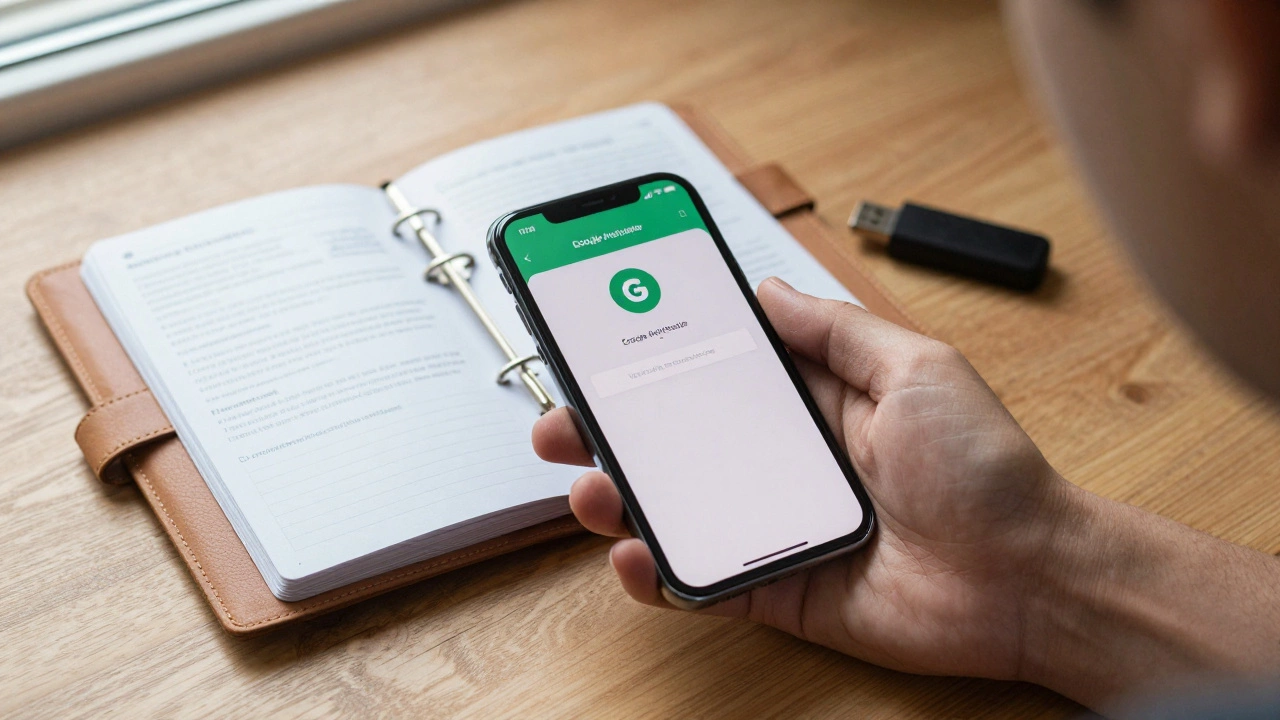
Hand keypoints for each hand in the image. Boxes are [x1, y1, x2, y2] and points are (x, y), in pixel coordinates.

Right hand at [534, 277, 1075, 681]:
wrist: (1028, 578)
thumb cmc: (985, 469)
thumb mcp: (914, 367)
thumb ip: (834, 329)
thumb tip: (768, 287)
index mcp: (813, 401)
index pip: (714, 372)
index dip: (655, 357)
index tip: (602, 338)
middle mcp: (785, 460)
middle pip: (677, 441)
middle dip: (611, 430)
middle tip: (565, 422)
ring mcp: (775, 524)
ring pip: (676, 508)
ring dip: (620, 496)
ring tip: (591, 486)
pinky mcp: (777, 586)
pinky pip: (702, 579)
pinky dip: (659, 572)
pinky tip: (635, 553)